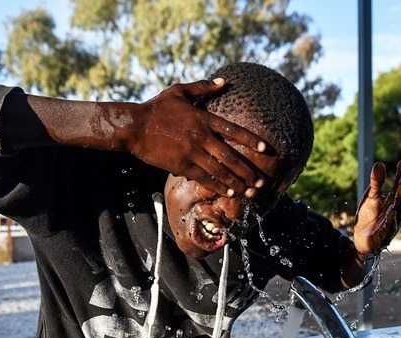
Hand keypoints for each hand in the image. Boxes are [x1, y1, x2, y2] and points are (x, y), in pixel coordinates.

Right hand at [129, 78, 269, 197]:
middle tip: (261, 182)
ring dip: (237, 183)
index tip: (265, 149)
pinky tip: (229, 192)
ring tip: (250, 193)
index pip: (233, 130)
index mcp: (203, 118)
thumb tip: (224, 81)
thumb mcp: (179, 91)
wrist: (135, 127)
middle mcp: (201, 137)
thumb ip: (202, 88)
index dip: (250, 140)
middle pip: (231, 157)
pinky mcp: (181, 165)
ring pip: (220, 171)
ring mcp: (191, 152)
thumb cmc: (156, 108)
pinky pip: (204, 178)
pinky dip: (218, 186)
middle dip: (248, 171)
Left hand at [353, 161, 400, 255]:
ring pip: (399, 211)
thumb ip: (376, 183)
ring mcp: (392, 224)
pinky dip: (391, 219)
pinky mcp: (384, 235)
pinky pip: (389, 227)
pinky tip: (392, 211)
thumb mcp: (371, 198)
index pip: (399, 186)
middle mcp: (396, 211)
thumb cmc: (369, 217)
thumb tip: (379, 163)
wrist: (362, 240)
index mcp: (393, 201)